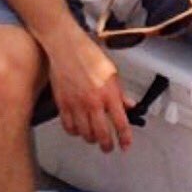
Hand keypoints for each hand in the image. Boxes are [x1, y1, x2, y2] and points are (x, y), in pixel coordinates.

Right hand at [47, 28, 132, 152]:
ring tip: (94, 137)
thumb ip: (120, 92)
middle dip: (108, 145)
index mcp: (108, 93)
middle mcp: (93, 102)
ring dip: (91, 139)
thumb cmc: (88, 53)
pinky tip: (78, 128)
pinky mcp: (62, 104)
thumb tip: (129, 105)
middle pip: (102, 135)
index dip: (125, 138)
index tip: (126, 145)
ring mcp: (76, 104)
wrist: (65, 45)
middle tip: (109, 147)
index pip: (121, 123)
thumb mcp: (111, 71)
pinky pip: (69, 127)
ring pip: (85, 134)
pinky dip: (74, 132)